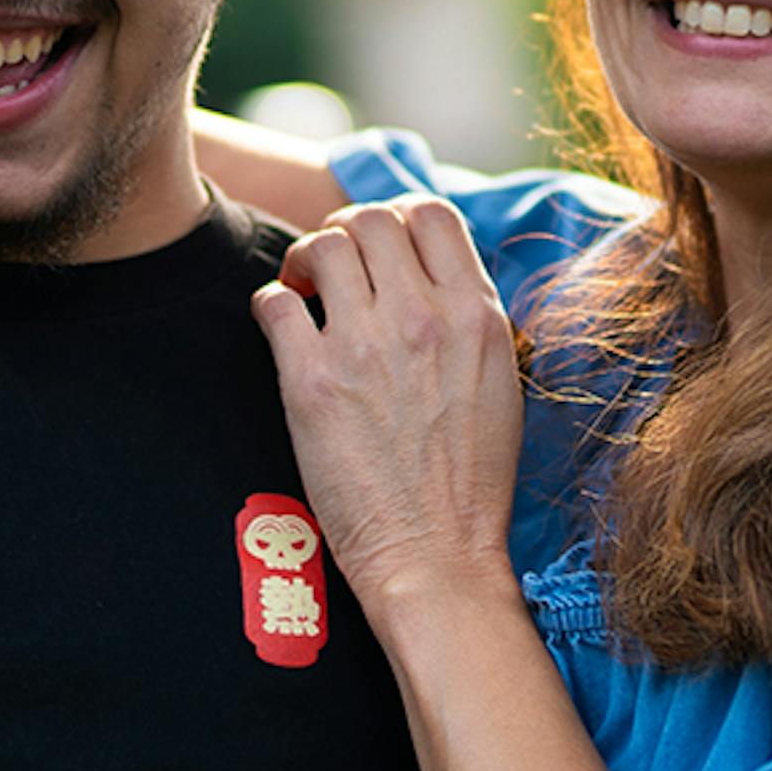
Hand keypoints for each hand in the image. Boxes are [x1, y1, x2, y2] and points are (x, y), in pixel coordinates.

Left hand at [249, 198, 523, 618]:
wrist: (438, 557)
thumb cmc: (470, 482)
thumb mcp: (499, 381)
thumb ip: (469, 319)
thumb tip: (433, 277)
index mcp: (476, 314)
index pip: (431, 213)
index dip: (397, 219)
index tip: (381, 250)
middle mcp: (424, 317)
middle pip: (370, 218)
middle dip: (345, 233)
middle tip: (333, 268)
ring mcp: (365, 345)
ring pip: (321, 246)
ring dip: (305, 261)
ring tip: (304, 291)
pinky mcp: (311, 381)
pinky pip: (275, 302)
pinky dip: (272, 303)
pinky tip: (282, 327)